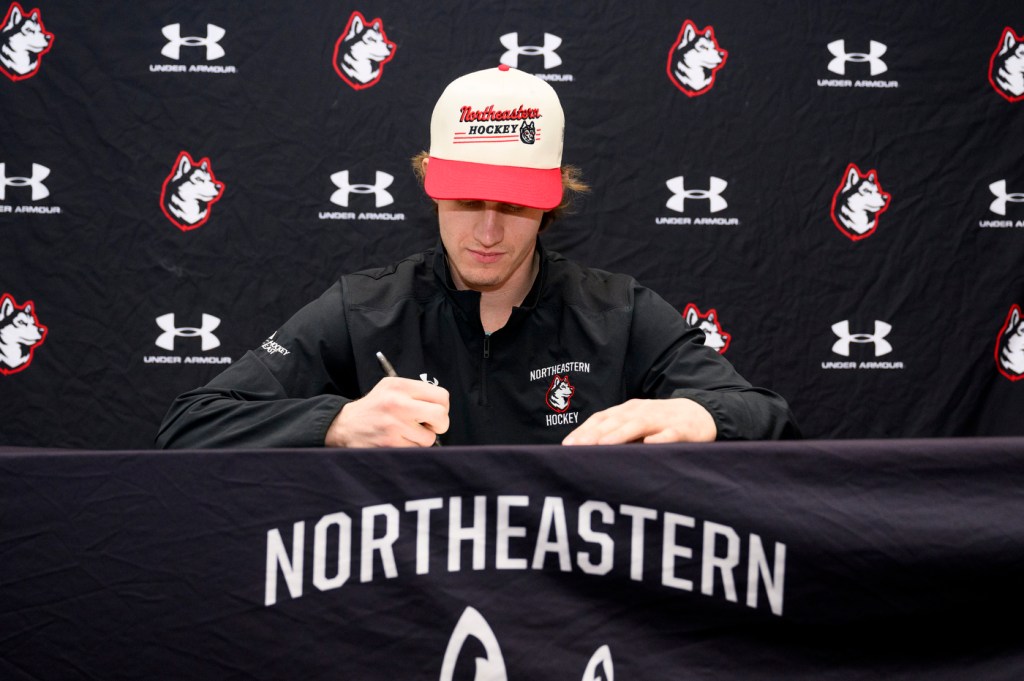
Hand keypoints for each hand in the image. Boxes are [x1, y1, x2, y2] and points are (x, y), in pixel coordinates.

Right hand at [325, 377, 449, 447]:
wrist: (345, 425)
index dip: (443, 407)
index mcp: (400, 386)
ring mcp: (393, 424)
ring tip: (407, 433)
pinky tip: (398, 440)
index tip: (435, 412)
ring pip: (429, 438)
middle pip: (440, 416)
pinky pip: (415, 449)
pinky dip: (411, 448)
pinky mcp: (389, 443)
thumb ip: (416, 392)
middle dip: (440, 424)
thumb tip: (442, 405)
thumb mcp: (391, 387)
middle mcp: (397, 403)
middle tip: (430, 426)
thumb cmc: (374, 407)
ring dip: (422, 439)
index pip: (441, 396)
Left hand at [562, 398, 716, 445]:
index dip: (584, 431)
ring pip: (639, 425)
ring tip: (604, 444)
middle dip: (595, 434)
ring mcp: (663, 419)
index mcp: (628, 411)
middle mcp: (642, 411)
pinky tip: (651, 444)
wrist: (703, 413)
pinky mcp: (683, 429)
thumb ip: (616, 436)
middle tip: (577, 448)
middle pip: (615, 421)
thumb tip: (586, 452)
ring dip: (620, 434)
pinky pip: (671, 433)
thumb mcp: (637, 426)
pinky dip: (661, 438)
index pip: (601, 419)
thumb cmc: (662, 424)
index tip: (567, 446)